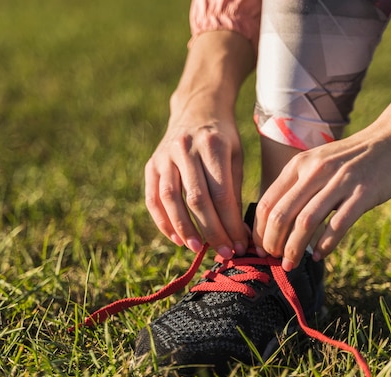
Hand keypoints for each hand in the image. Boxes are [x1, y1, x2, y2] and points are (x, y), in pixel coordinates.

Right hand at [145, 117, 248, 257]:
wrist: (196, 108)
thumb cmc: (222, 138)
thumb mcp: (236, 156)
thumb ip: (234, 191)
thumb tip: (236, 233)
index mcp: (213, 145)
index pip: (222, 193)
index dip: (230, 223)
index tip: (239, 244)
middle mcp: (185, 148)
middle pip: (196, 198)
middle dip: (211, 231)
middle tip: (224, 254)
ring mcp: (164, 156)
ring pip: (170, 199)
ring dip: (184, 229)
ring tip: (197, 249)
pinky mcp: (151, 164)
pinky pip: (153, 198)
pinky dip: (163, 221)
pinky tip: (175, 238)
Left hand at [253, 101, 390, 269]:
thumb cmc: (351, 158)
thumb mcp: (318, 163)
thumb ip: (298, 186)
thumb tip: (276, 221)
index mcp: (300, 165)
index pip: (268, 202)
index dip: (259, 229)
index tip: (258, 247)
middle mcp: (315, 172)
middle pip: (282, 214)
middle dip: (272, 242)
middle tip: (272, 258)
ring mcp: (340, 182)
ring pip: (305, 222)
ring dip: (294, 248)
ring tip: (290, 264)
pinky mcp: (363, 194)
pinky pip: (337, 225)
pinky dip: (324, 245)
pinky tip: (318, 256)